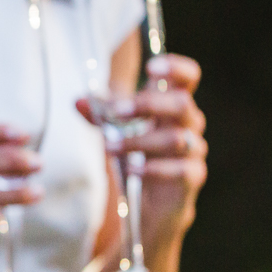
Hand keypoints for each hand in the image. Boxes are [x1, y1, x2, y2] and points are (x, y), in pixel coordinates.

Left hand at [78, 53, 206, 243]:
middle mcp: (188, 124)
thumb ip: (100, 115)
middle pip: (182, 103)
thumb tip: (78, 101)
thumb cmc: (135, 155)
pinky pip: (178, 170)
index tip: (151, 67)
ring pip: (176, 138)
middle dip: (149, 104)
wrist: (149, 203)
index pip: (187, 77)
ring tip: (109, 147)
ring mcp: (194, 150)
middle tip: (117, 111)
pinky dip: (151, 169)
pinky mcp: (192, 177)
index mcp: (172, 104)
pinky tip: (131, 171)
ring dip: (138, 141)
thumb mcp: (116, 130)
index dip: (175, 68)